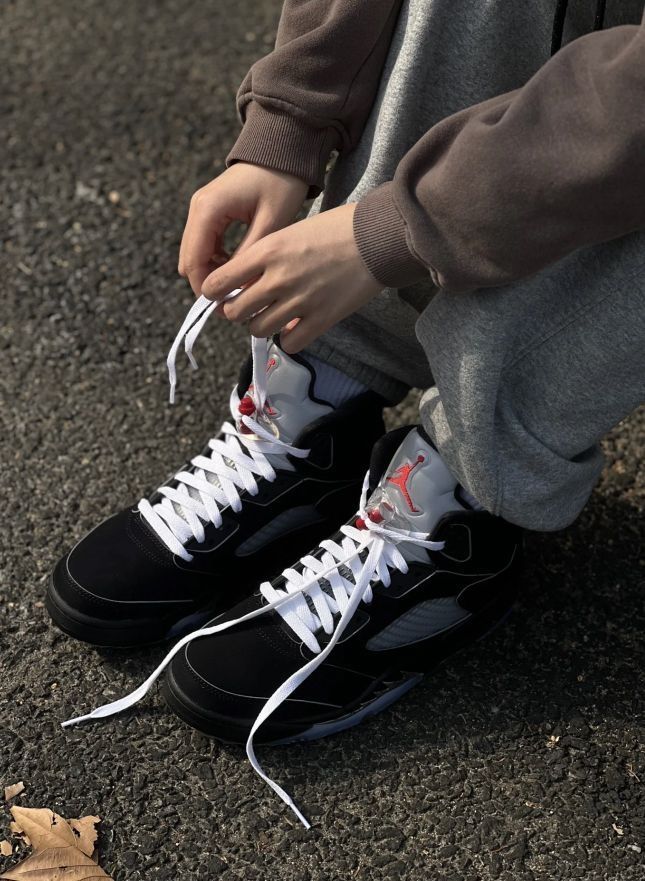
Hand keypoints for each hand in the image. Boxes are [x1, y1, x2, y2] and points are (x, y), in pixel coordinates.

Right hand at [178, 163, 308, 294]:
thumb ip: (251, 255)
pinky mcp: (210, 211)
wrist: (282, 151)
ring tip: (239, 287)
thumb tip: (239, 288)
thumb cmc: (281, 182)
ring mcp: (201, 209)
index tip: (225, 307)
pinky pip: (205, 244)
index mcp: (208, 210)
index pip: (194, 261)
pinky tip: (239, 268)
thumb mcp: (271, 222)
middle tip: (233, 303)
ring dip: (213, 272)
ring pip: (195, 254)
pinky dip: (217, 260)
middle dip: (207, 283)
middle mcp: (198, 209)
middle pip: (189, 260)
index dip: (206, 288)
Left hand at [201, 203, 382, 352]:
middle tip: (248, 306)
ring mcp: (300, 301)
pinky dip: (288, 337)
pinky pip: (289, 343)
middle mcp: (278, 278)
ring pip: (258, 329)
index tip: (221, 293)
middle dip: (237, 311)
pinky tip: (295, 326)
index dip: (214, 292)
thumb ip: (263, 257)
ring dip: (261, 324)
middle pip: (235, 312)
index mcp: (267, 251)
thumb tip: (241, 284)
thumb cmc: (334, 229)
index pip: (218, 282)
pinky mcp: (321, 319)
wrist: (377, 238)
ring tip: (273, 314)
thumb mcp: (290, 231)